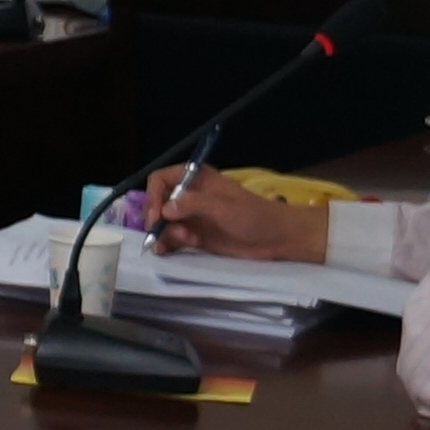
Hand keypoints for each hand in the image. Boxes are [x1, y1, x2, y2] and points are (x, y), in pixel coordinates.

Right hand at [143, 164, 322, 262]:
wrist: (277, 238)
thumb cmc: (254, 217)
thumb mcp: (224, 208)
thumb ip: (194, 205)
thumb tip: (165, 209)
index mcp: (196, 179)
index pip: (161, 179)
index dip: (153, 196)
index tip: (156, 216)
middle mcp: (190, 195)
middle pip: (157, 202)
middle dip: (158, 219)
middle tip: (163, 234)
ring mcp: (192, 217)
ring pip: (163, 223)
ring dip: (165, 234)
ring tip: (187, 242)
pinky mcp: (196, 236)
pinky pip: (172, 238)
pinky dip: (166, 244)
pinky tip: (169, 251)